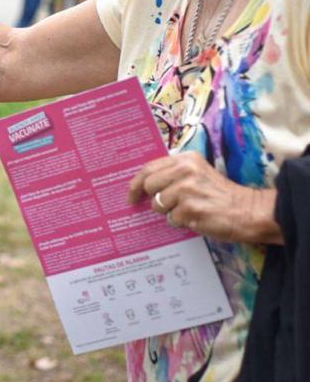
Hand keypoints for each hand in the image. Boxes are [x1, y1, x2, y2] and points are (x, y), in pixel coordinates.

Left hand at [127, 151, 278, 242]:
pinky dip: (181, 222)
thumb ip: (173, 174)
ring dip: (170, 212)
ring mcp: (187, 190)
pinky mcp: (190, 209)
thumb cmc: (219, 194)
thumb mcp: (197, 173)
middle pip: (149, 186)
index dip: (136, 183)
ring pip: (158, 205)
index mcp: (185, 159)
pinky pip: (171, 219)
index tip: (131, 195)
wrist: (249, 211)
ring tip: (189, 210)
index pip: (148, 168)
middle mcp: (185, 170)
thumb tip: (141, 185)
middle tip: (168, 205)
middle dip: (155, 199)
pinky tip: (196, 218)